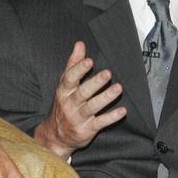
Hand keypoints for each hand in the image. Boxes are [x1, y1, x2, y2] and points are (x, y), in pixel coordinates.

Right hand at [34, 41, 126, 158]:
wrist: (56, 134)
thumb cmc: (64, 104)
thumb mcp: (65, 84)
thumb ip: (73, 64)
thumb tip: (80, 44)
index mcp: (63, 90)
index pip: (69, 78)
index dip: (79, 70)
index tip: (89, 61)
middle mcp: (69, 103)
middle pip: (82, 92)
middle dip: (95, 83)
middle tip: (108, 73)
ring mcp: (77, 117)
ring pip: (92, 107)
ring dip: (105, 98)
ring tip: (118, 88)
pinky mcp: (86, 129)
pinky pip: (99, 123)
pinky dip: (111, 117)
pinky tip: (122, 111)